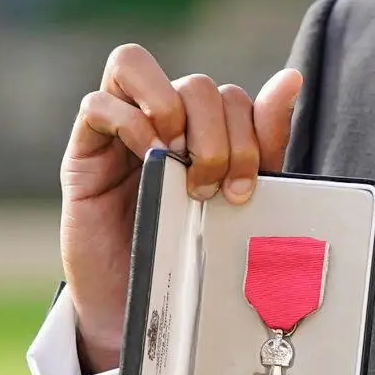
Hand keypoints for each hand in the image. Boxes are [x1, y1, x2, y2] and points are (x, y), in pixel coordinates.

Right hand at [60, 43, 302, 370]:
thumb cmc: (193, 252)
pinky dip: (128, 123)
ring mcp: (118, 129)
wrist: (148, 311)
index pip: (231, 97)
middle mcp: (161, 120)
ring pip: (132, 63)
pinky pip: (97, 105)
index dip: (249, 132)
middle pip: (196, 84)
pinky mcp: (83, 152)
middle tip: (211, 186)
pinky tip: (147, 158)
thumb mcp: (238, 197)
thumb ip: (263, 142)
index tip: (246, 186)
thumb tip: (291, 78)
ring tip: (177, 157)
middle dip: (216, 136)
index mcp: (203, 131)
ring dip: (170, 106)